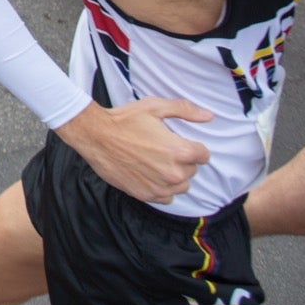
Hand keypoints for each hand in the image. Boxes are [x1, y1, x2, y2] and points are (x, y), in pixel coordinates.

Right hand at [56, 99, 212, 204]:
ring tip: (156, 162)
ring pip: (181, 186)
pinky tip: (149, 174)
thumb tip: (208, 116)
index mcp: (180, 151)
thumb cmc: (124, 120)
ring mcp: (160, 186)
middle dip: (182, 160)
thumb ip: (185, 110)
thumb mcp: (155, 107)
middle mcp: (173, 172)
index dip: (192, 146)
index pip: (204, 155)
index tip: (179, 142)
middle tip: (162, 149)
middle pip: (192, 170)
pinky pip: (167, 197)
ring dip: (174, 176)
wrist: (95, 136)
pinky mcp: (146, 195)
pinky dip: (161, 188)